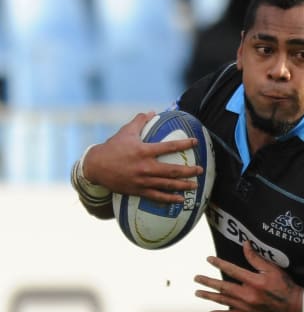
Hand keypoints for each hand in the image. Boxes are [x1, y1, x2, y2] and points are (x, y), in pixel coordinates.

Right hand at [83, 112, 202, 203]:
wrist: (95, 166)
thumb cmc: (112, 147)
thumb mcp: (126, 132)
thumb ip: (140, 121)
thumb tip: (152, 111)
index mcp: (144, 151)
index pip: (169, 147)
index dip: (184, 144)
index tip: (196, 142)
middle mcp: (145, 167)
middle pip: (172, 170)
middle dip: (189, 170)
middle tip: (200, 170)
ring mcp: (142, 180)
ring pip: (167, 185)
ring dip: (183, 185)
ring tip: (195, 186)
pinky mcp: (138, 190)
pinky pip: (157, 196)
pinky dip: (169, 198)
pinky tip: (180, 200)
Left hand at [194, 241, 303, 311]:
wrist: (296, 308)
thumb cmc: (286, 287)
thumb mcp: (273, 270)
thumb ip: (257, 258)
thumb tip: (245, 245)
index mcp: (254, 282)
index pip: (232, 270)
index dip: (219, 264)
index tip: (209, 259)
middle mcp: (248, 295)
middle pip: (223, 287)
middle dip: (208, 282)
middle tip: (196, 278)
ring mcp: (247, 307)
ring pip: (224, 301)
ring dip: (209, 296)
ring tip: (198, 292)